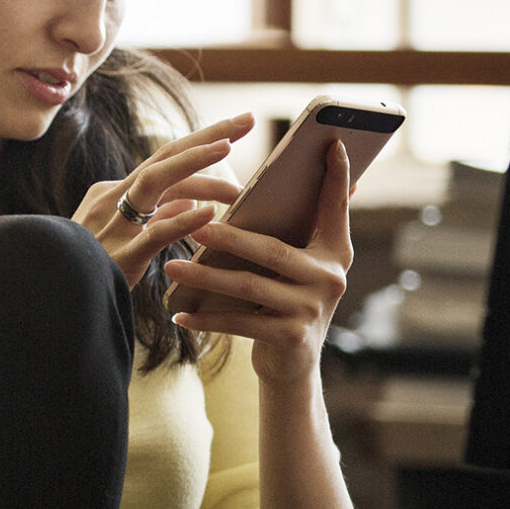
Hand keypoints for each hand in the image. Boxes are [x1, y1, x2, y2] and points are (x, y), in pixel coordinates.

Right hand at [74, 113, 250, 284]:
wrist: (52, 299)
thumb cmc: (89, 271)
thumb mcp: (123, 235)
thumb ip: (157, 216)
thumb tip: (191, 198)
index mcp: (113, 194)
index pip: (164, 161)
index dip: (201, 142)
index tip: (236, 128)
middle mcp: (111, 200)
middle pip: (164, 157)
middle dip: (207, 135)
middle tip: (246, 119)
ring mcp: (113, 226)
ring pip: (154, 182)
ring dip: (193, 163)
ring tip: (228, 150)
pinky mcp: (119, 257)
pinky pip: (154, 234)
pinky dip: (182, 220)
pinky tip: (209, 213)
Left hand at [160, 139, 353, 383]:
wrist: (292, 365)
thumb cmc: (284, 303)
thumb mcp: (295, 268)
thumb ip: (288, 235)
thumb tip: (256, 191)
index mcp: (335, 251)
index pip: (335, 207)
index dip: (337, 176)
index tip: (332, 143)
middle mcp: (331, 278)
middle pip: (272, 251)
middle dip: (229, 238)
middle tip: (195, 227)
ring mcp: (312, 309)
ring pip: (248, 287)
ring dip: (205, 278)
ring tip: (171, 268)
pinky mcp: (292, 337)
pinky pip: (239, 323)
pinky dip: (206, 318)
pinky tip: (179, 314)